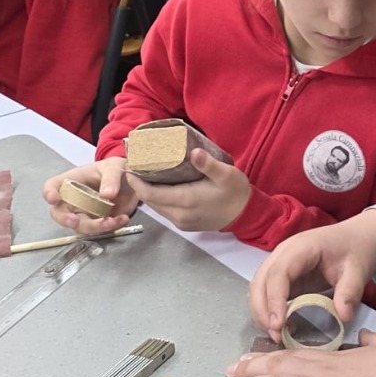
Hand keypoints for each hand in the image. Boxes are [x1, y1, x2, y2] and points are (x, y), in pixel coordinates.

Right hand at [42, 158, 139, 234]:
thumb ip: (111, 178)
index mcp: (72, 181)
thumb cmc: (116, 169)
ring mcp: (85, 213)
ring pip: (80, 226)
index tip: (53, 198)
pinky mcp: (98, 222)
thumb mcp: (114, 167)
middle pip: (59, 213)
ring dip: (95, 227)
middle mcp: (74, 199)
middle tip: (75, 221)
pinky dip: (111, 227)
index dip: (49, 193)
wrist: (133, 181)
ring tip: (113, 220)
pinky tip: (122, 219)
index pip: (52, 186)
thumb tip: (107, 194)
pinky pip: (99, 230)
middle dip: (65, 219)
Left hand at [125, 149, 250, 231]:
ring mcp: (182, 222)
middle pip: (150, 201)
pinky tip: (160, 188)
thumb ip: (208, 164)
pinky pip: (165, 212)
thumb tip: (194, 152)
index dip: (136, 183)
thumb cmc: (236, 192)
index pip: (150, 193)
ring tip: (145, 176)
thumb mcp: (226, 174)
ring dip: (148, 193)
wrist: (246, 215)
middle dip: (139, 186)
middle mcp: (180, 214)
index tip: (130, 168)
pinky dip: (158, 200)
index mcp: (186, 200)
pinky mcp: (185, 225)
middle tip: (136, 168)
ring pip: (156, 207)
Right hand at [248, 210, 375, 341]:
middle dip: (262, 310)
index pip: (279, 273)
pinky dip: (267, 310)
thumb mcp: (358, 271)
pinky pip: (266, 292)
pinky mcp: (282, 275)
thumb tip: (343, 317)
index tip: (278, 324)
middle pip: (260, 281)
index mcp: (301, 248)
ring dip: (261, 312)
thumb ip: (350, 292)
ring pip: (258, 287)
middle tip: (276, 335)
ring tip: (277, 334)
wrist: (357, 238)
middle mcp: (283, 253)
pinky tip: (281, 325)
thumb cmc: (355, 251)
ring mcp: (280, 263)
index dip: (275, 299)